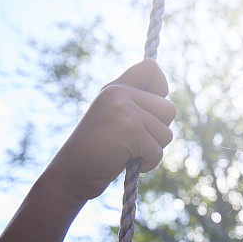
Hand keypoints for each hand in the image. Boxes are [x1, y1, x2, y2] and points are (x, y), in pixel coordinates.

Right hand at [41, 58, 176, 201]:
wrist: (72, 172)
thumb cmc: (100, 149)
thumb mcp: (115, 118)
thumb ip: (137, 103)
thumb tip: (166, 96)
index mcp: (115, 87)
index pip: (151, 69)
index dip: (161, 88)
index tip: (150, 109)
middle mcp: (119, 93)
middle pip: (169, 109)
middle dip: (158, 131)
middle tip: (135, 140)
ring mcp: (124, 110)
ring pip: (166, 133)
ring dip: (152, 149)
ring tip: (129, 151)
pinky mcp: (130, 131)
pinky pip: (158, 151)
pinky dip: (148, 163)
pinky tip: (127, 161)